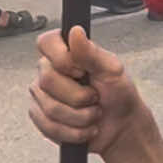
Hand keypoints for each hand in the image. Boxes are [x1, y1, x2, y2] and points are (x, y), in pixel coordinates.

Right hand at [28, 26, 144, 157]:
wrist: (121, 125)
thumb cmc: (118, 93)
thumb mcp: (111, 70)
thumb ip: (91, 52)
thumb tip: (75, 31)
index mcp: (65, 52)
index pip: (46, 43)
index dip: (62, 59)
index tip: (82, 70)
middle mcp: (49, 71)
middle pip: (47, 80)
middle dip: (79, 95)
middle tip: (95, 96)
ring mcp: (42, 95)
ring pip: (50, 108)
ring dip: (81, 116)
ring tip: (94, 113)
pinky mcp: (40, 118)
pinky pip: (49, 127)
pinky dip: (74, 131)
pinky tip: (86, 128)